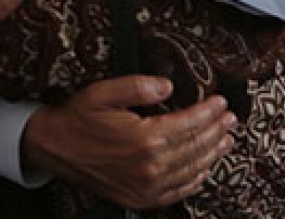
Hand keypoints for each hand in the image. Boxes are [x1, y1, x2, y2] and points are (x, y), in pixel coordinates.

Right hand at [22, 77, 236, 209]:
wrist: (54, 148)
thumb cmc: (78, 119)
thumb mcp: (104, 92)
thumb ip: (139, 87)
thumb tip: (168, 85)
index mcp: (144, 139)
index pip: (189, 123)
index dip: (209, 112)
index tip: (221, 102)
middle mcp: (149, 166)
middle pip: (195, 147)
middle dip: (216, 130)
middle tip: (230, 119)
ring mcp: (146, 186)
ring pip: (191, 170)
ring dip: (212, 154)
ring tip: (225, 141)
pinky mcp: (140, 198)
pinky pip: (177, 192)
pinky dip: (195, 180)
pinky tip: (203, 170)